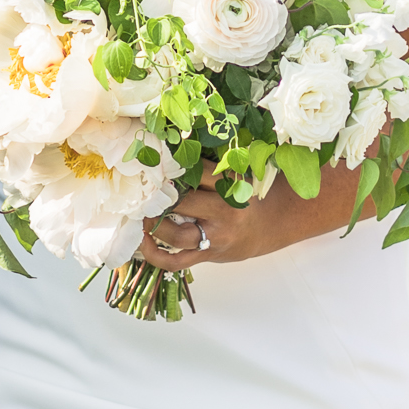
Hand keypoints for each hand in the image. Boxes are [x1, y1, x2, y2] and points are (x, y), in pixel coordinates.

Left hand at [139, 159, 360, 270]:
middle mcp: (223, 213)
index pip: (199, 172)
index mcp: (231, 187)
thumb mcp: (236, 175)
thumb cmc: (246, 195)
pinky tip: (142, 243)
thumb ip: (208, 166)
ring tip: (138, 212)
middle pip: (184, 203)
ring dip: (152, 224)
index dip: (172, 166)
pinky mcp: (207, 256)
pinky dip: (155, 255)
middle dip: (158, 195)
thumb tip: (170, 147)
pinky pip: (177, 262)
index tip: (152, 159)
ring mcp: (214, 237)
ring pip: (177, 234)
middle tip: (139, 187)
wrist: (270, 225)